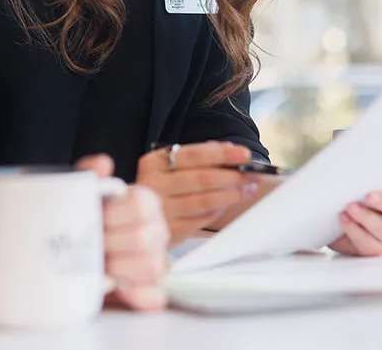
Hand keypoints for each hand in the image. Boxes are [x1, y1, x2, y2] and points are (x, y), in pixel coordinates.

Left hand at [75, 155, 168, 310]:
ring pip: (151, 267)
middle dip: (111, 243)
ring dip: (120, 268)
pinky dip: (134, 294)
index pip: (142, 206)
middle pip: (145, 238)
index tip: (96, 218)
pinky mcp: (149, 289)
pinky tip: (116, 287)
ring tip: (99, 263)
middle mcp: (156, 230)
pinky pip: (153, 296)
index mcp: (144, 202)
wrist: (71, 245)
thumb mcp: (80, 193)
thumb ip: (88, 174)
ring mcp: (155, 260)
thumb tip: (102, 164)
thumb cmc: (83, 216)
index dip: (115, 215)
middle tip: (91, 243)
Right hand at [135, 141, 262, 243]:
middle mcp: (153, 184)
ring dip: (231, 195)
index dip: (222, 154)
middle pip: (202, 178)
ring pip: (204, 201)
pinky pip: (200, 220)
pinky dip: (217, 212)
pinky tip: (226, 205)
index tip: (244, 154)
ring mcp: (159, 210)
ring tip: (247, 189)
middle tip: (253, 174)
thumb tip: (229, 150)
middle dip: (233, 176)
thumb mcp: (165, 168)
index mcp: (153, 162)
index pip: (194, 154)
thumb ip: (193, 158)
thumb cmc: (156, 189)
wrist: (128, 220)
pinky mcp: (167, 232)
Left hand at [330, 174, 381, 256]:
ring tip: (350, 207)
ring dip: (367, 217)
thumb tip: (359, 158)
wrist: (327, 219)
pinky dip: (355, 230)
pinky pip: (370, 244)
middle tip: (369, 196)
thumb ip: (361, 172)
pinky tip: (344, 219)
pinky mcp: (372, 247)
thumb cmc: (343, 196)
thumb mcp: (351, 180)